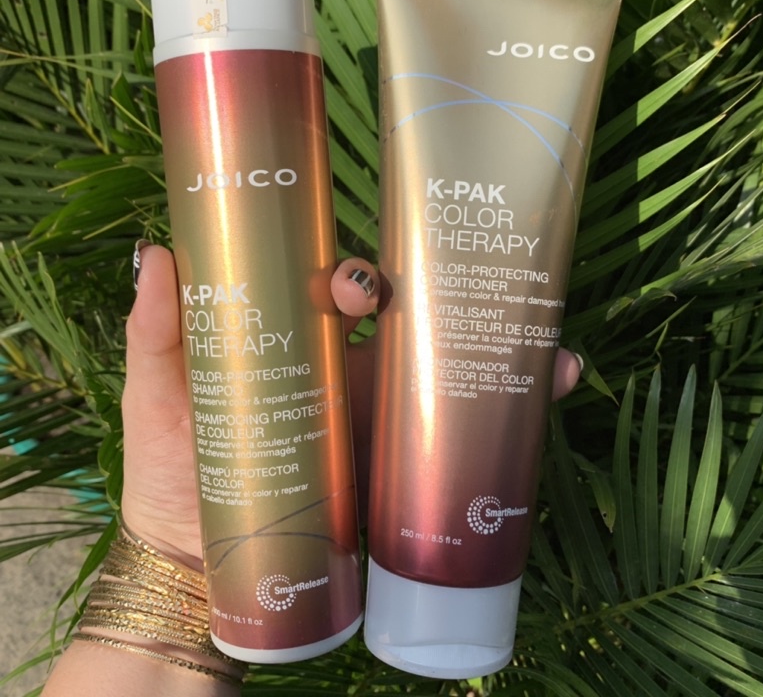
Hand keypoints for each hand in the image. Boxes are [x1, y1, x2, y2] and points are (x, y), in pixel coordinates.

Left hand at [120, 244, 581, 567]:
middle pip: (408, 320)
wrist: (202, 566)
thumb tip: (154, 254)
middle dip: (444, 300)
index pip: (340, 295)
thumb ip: (156, 333)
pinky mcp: (397, 467)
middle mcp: (350, 371)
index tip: (358, 289)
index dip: (357, 278)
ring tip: (551, 350)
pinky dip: (508, 418)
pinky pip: (459, 435)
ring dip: (503, 350)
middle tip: (457, 301)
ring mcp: (379, 417)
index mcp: (301, 345)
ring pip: (449, 368)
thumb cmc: (172, 470)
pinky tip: (549, 392)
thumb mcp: (157, 397)